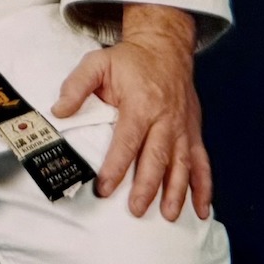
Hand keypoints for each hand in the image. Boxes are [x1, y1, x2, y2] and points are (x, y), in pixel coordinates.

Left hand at [51, 3, 210, 221]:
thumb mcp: (97, 63)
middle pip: (157, 157)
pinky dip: (204, 187)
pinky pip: (202, 162)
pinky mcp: (193, 132)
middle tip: (135, 210)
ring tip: (168, 215)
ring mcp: (182, 128)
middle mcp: (165, 119)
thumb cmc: (129, 60)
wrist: (165, 48)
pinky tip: (201, 208)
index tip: (104, 187)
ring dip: (176, 191)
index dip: (116, 166)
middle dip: (147, 186)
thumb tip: (59, 111)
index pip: (127, 140)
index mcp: (140, 104)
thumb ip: (76, 86)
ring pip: (182, 164)